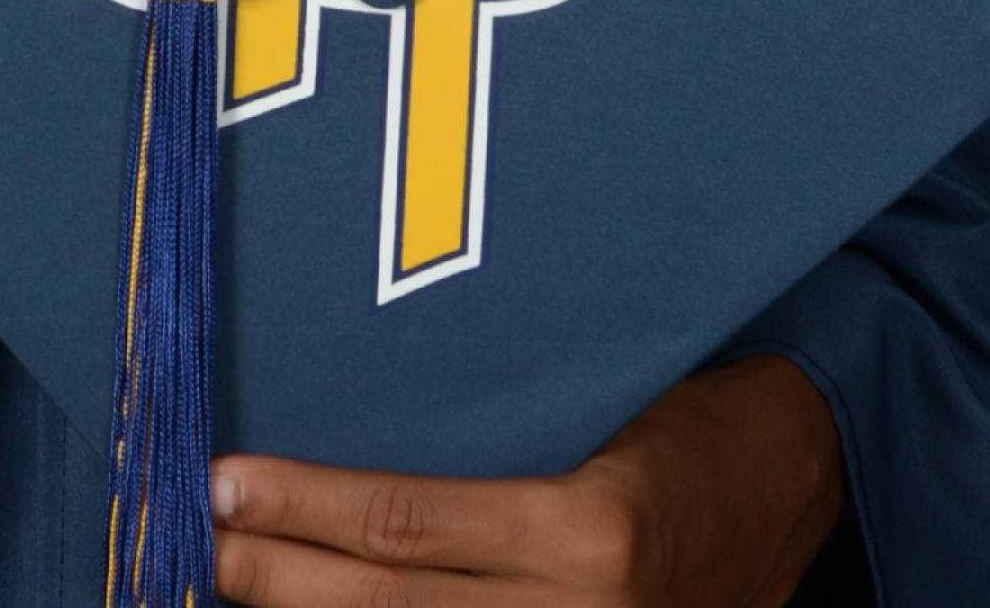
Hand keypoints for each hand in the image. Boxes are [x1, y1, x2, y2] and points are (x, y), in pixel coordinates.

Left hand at [210, 358, 846, 607]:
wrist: (798, 480)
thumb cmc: (690, 416)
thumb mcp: (596, 408)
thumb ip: (487, 447)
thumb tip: (346, 456)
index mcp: (589, 534)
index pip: (405, 527)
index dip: (301, 510)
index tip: (222, 484)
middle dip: (274, 578)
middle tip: (191, 541)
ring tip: (231, 582)